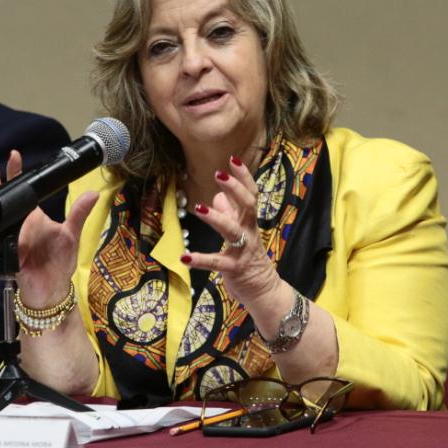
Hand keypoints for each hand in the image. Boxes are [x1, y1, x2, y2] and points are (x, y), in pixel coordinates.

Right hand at [0, 151, 98, 307]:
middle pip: (5, 197)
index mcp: (34, 215)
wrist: (50, 289)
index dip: (18, 173)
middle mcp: (19, 221)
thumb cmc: (60, 262)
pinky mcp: (4, 247)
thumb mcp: (72, 234)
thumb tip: (94, 193)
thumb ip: (79, 213)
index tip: (15, 155)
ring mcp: (9, 234)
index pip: (24, 189)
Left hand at [182, 155, 280, 307]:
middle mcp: (249, 231)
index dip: (243, 176)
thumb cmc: (249, 257)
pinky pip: (217, 262)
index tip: (233, 159)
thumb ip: (230, 213)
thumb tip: (218, 195)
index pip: (251, 194)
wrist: (263, 289)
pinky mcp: (234, 268)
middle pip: (248, 205)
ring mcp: (243, 250)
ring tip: (199, 207)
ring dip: (216, 217)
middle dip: (235, 188)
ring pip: (232, 230)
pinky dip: (200, 259)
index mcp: (249, 221)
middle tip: (219, 175)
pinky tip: (184, 256)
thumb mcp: (240, 232)